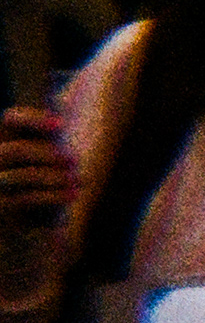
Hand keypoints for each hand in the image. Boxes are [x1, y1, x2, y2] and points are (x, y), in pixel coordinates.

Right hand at [0, 107, 75, 229]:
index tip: (63, 124)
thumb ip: (49, 135)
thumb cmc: (40, 179)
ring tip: (79, 180)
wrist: (27, 222)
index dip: (33, 119)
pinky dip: (51, 196)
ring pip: (18, 176)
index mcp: (4, 139)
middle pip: (11, 151)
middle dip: (44, 153)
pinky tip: (73, 195)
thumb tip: (68, 101)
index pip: (10, 119)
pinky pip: (22, 200)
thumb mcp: (45, 155)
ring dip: (51, 177)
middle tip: (75, 159)